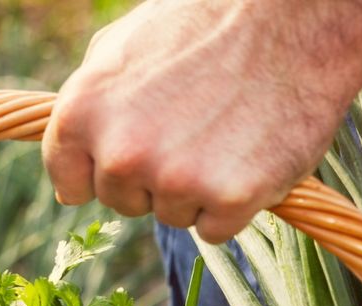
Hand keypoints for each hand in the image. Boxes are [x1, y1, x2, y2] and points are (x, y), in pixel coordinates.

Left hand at [42, 0, 361, 241]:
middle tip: (191, 130)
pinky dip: (232, 205)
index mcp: (82, 114)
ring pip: (170, 215)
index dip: (101, 173)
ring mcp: (175, 179)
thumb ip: (88, 108)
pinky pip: (214, 229)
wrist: (293, 17)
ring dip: (195, 189)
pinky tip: (248, 156)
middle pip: (122, 202)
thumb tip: (68, 178)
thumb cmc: (203, 24)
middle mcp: (121, 152)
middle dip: (151, 178)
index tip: (130, 157)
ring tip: (224, 133)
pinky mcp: (230, 198)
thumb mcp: (121, 47)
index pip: (70, 184)